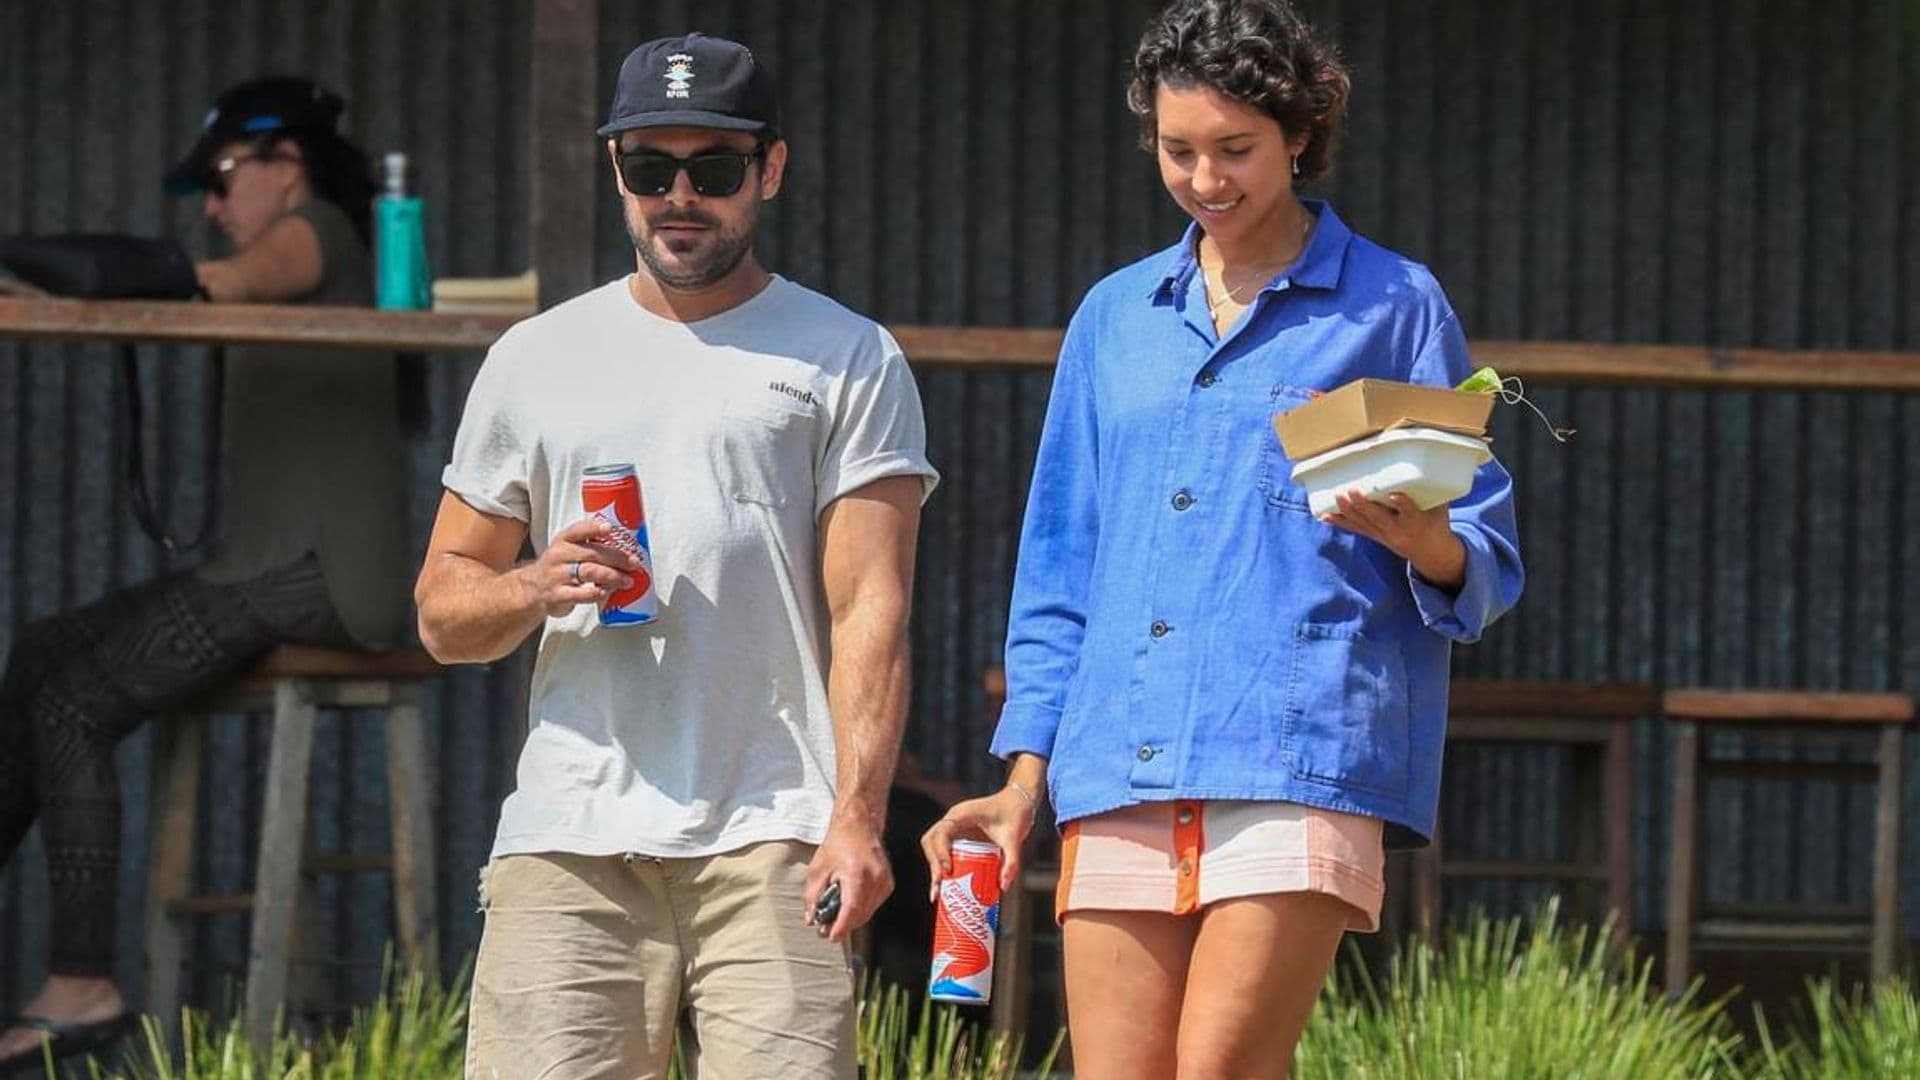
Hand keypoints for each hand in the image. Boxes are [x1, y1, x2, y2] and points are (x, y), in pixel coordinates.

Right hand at [517, 517, 640, 616]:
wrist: (532, 589)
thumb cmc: (560, 566)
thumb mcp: (568, 549)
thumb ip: (591, 545)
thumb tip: (628, 547)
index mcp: (563, 540)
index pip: (578, 530)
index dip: (594, 528)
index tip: (610, 528)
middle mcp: (559, 555)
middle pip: (591, 553)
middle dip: (616, 557)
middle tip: (634, 563)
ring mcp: (557, 575)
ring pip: (588, 572)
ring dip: (612, 576)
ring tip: (627, 581)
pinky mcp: (558, 595)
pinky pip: (579, 594)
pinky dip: (596, 593)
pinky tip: (606, 592)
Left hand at [804, 813, 892, 942]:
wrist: (859, 826)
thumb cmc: (839, 843)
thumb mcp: (818, 869)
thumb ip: (813, 897)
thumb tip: (812, 919)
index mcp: (857, 874)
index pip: (851, 910)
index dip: (841, 927)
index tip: (831, 936)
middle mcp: (875, 879)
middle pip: (860, 915)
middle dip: (843, 925)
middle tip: (827, 927)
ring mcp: (884, 881)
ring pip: (868, 913)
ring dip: (852, 918)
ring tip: (836, 915)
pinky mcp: (888, 884)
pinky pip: (874, 905)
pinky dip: (862, 909)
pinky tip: (850, 903)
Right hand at [919, 786, 1036, 898]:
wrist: (1019, 802)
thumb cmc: (1015, 813)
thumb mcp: (1014, 837)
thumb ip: (1012, 861)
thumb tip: (1003, 887)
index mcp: (961, 814)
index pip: (942, 832)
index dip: (940, 852)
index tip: (948, 871)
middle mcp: (953, 820)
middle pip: (931, 842)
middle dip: (933, 865)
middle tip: (939, 887)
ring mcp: (954, 828)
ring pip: (933, 847)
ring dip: (934, 868)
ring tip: (937, 892)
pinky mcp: (958, 836)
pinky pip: (943, 851)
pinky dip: (941, 868)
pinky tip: (945, 886)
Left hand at [1321, 490, 1465, 588]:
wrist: (1431, 553)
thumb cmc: (1436, 523)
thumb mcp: (1440, 508)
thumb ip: (1432, 489)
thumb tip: (1429, 460)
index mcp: (1417, 522)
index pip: (1410, 512)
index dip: (1403, 504)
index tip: (1395, 495)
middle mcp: (1398, 530)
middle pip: (1379, 518)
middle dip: (1364, 505)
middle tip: (1352, 491)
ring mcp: (1384, 535)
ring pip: (1364, 524)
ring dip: (1348, 511)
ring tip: (1337, 496)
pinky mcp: (1375, 537)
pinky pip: (1356, 529)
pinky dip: (1340, 522)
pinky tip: (1325, 516)